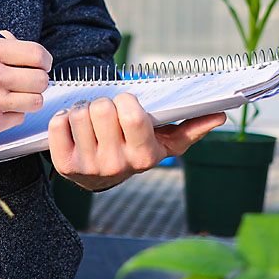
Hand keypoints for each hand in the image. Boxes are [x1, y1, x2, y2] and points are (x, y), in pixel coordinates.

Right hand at [0, 32, 51, 143]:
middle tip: (26, 80)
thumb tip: (18, 44)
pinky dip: (11, 113)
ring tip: (11, 94)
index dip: (43, 60)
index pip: (37, 54)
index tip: (40, 64)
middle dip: (36, 79)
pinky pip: (18, 118)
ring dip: (27, 97)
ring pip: (35, 101)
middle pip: (41, 80)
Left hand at [47, 92, 226, 190]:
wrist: (103, 177)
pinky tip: (74, 128)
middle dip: (104, 102)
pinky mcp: (65, 165)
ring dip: (83, 110)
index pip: (131, 113)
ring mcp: (89, 167)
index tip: (127, 104)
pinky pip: (58, 123)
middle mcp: (118, 164)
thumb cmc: (137, 148)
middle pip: (101, 109)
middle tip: (107, 113)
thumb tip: (219, 116)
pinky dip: (64, 118)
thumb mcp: (166, 141)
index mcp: (145, 156)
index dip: (126, 100)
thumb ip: (192, 126)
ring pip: (79, 114)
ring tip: (91, 121)